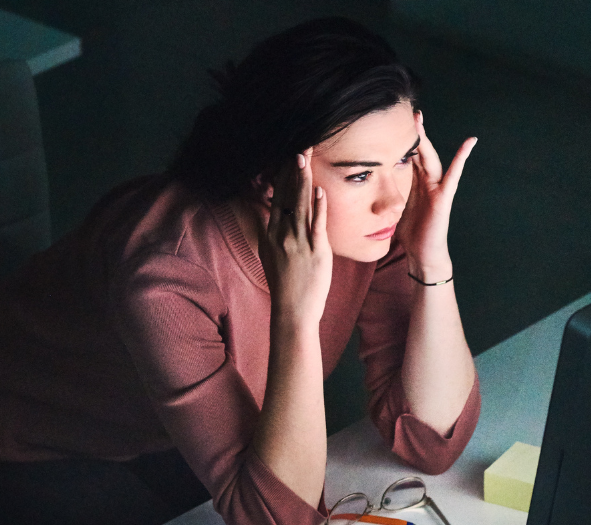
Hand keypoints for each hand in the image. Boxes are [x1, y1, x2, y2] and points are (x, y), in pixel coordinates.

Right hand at [258, 149, 330, 323]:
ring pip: (300, 205)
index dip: (282, 177)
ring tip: (304, 158)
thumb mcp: (272, 257)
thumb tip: (274, 218)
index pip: (277, 199)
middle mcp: (282, 236)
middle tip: (298, 146)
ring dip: (303, 180)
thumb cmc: (286, 287)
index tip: (286, 157)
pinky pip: (316, 225)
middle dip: (292, 170)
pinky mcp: (315, 252)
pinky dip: (317, 207)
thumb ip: (274, 235)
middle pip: (287, 196)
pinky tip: (319, 191)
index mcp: (272, 235)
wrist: (292, 312)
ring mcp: (299, 243)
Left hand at [397, 112, 475, 279]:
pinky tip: (470, 142)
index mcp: (413, 183)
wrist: (423, 254)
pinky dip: (462, 157)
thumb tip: (368, 187)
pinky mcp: (444, 197)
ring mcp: (436, 187)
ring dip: (425, 138)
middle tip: (406, 112)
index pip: (405, 157)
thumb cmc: (410, 234)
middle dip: (412, 133)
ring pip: (430, 157)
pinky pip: (453, 174)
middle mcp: (425, 182)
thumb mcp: (394, 208)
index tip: (389, 123)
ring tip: (419, 119)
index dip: (399, 141)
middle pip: (418, 152)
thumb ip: (388, 194)